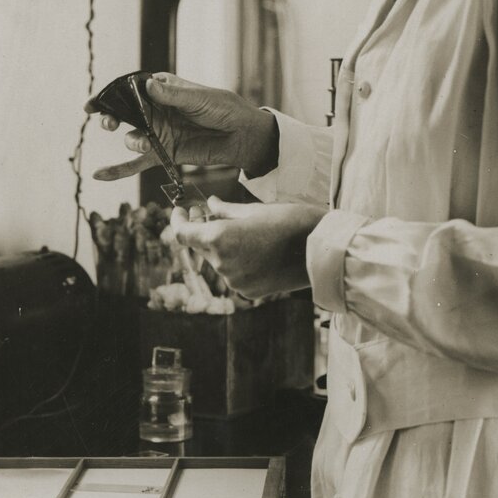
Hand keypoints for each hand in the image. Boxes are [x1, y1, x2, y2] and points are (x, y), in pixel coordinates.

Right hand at [88, 74, 279, 182]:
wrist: (243, 136)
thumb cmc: (225, 109)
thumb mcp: (201, 99)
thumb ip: (173, 96)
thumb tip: (148, 86)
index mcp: (163, 89)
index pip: (130, 89)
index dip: (110, 95)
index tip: (94, 103)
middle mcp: (156, 110)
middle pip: (124, 113)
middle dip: (111, 117)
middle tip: (108, 123)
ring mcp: (158, 132)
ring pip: (131, 138)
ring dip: (130, 141)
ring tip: (141, 144)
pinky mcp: (163, 153)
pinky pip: (137, 162)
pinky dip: (119, 169)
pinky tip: (100, 174)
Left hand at [170, 198, 325, 301]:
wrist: (319, 252)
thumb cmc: (289, 223)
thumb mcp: (254, 210)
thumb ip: (225, 210)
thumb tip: (211, 205)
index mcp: (219, 239)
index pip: (182, 233)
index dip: (177, 221)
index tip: (181, 211)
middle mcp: (221, 264)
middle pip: (200, 246)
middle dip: (201, 230)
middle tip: (207, 212)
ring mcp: (234, 281)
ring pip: (218, 261)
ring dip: (221, 246)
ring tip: (239, 230)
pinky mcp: (248, 292)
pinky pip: (234, 274)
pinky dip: (237, 261)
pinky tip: (253, 249)